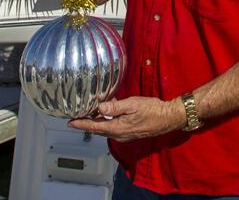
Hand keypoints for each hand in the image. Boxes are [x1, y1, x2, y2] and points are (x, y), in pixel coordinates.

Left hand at [68, 96, 184, 140]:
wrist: (168, 118)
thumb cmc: (152, 110)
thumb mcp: (132, 104)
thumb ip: (115, 106)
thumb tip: (99, 107)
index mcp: (117, 128)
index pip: (94, 127)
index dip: (81, 124)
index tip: (70, 122)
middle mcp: (118, 134)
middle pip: (98, 129)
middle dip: (86, 123)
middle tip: (76, 116)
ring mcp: (124, 135)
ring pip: (105, 128)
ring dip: (97, 121)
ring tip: (89, 112)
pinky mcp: (129, 132)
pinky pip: (113, 127)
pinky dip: (106, 120)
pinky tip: (107, 110)